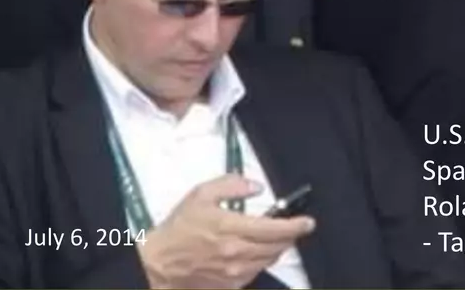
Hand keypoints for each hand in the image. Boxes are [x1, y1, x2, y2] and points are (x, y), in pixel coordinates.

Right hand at [138, 174, 312, 289]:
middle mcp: (236, 253)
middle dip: (290, 236)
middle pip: (278, 246)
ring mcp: (234, 273)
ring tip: (273, 239)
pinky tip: (254, 254)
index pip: (276, 228)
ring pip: (269, 261)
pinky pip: (255, 274)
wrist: (157, 264)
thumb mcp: (201, 195)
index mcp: (231, 228)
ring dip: (276, 249)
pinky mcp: (229, 286)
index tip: (307, 222)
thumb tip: (256, 187)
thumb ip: (232, 185)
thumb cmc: (177, 230)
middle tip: (294, 228)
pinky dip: (260, 262)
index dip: (297, 225)